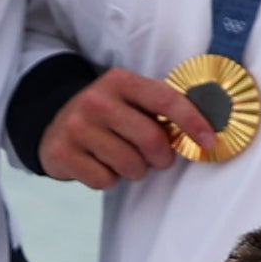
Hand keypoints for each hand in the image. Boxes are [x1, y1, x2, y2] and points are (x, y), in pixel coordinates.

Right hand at [38, 66, 209, 188]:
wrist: (52, 123)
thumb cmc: (106, 115)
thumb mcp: (128, 98)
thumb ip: (159, 108)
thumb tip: (203, 130)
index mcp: (119, 81)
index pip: (165, 100)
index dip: (193, 122)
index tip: (209, 142)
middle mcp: (96, 100)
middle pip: (151, 140)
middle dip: (162, 158)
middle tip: (158, 159)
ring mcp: (76, 127)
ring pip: (130, 165)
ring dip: (135, 171)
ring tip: (123, 159)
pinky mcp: (62, 153)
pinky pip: (104, 180)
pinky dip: (108, 180)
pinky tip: (99, 165)